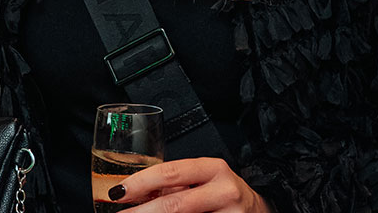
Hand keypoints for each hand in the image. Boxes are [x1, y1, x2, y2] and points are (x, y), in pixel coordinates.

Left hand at [108, 157, 270, 212]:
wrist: (259, 211)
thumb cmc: (223, 195)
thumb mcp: (203, 181)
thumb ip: (175, 185)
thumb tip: (133, 193)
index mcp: (213, 169)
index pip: (170, 172)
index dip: (141, 182)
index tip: (119, 191)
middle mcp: (224, 190)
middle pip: (175, 204)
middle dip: (142, 212)